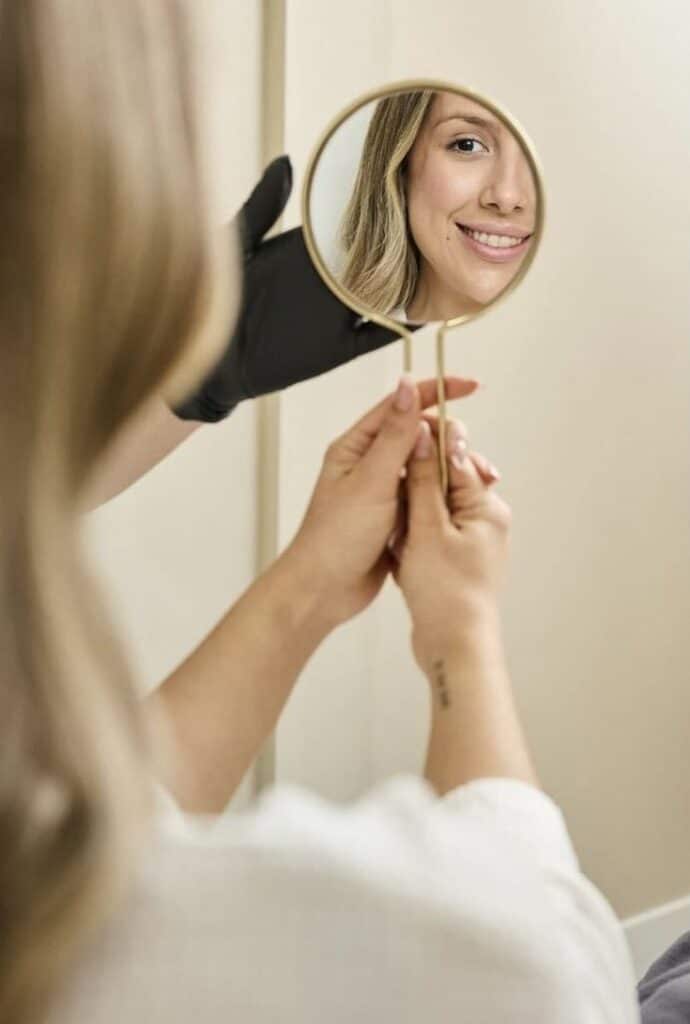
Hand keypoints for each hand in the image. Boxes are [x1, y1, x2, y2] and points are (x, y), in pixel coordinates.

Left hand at [171, 156, 415, 421]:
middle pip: (376, 259)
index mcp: (308, 252)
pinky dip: (402, 325)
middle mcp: (329, 281)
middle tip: (440, 220)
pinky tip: (427, 312)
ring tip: (445, 262)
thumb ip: (262, 206)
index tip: (406, 183)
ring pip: (384, 296)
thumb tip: (287, 164)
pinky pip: (377, 335)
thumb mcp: (236, 245)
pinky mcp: (337, 348)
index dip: (376, 207)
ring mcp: (336, 315)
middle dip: (403, 243)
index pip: (350, 225)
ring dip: (412, 284)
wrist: (209, 360)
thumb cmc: (211, 298)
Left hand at [286, 376, 477, 627]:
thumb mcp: (371, 481)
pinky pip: (427, 494)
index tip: (470, 387)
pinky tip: (463, 501)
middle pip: (421, 435)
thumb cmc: (336, 538)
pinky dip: (446, 493)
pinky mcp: (395, 515)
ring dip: (452, 469)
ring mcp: (384, 489)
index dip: (437, 392)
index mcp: (357, 447)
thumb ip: (394, 436)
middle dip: (450, 440)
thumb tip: (406, 387)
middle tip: (469, 457)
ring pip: (428, 466)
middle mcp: (370, 463)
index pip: (401, 406)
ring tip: (476, 480)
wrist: (324, 590)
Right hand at [393, 416, 510, 672]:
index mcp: (486, 506)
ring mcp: (471, 542)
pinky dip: (410, 545)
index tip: (397, 447)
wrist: (454, 646)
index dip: (422, 451)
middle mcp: (484, 520)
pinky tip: (402, 563)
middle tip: (399, 519)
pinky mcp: (456, 561)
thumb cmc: (446, 592)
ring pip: (428, 513)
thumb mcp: (428, 529)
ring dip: (408, 524)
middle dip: (412, 497)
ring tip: (401, 547)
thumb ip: (424, 480)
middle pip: (440, 484)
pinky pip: (427, 538)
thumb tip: (423, 436)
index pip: (454, 457)